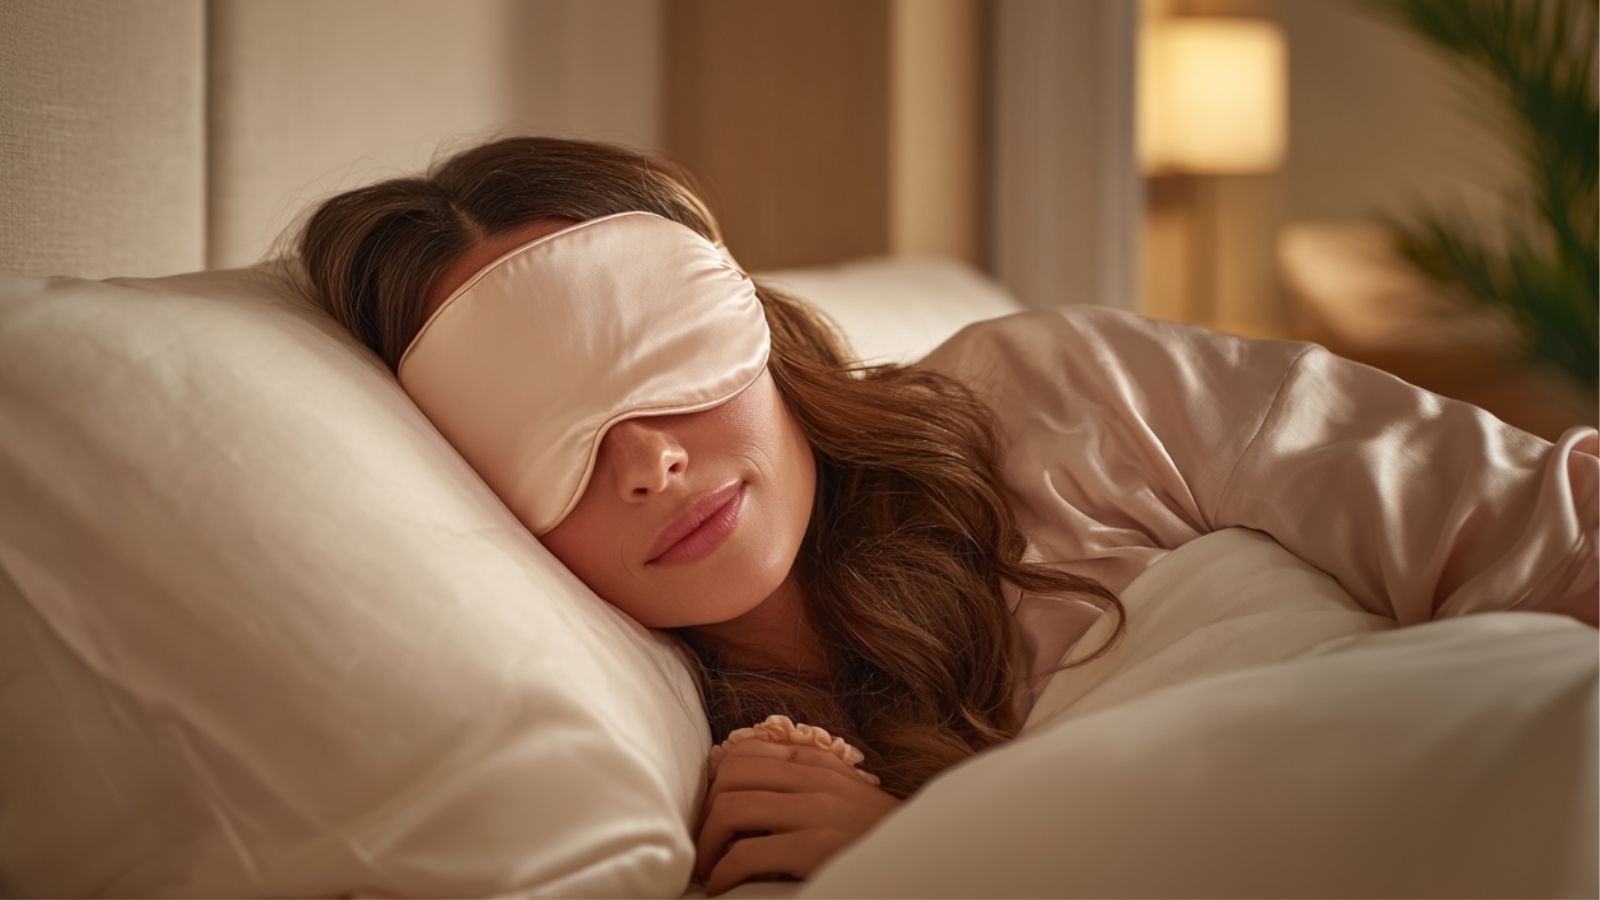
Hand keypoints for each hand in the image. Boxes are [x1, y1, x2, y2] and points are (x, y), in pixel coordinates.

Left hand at [693, 735, 901, 895]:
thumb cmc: (880, 836)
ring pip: (730, 808)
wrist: (928, 856)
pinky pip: (745, 853)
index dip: (715, 785)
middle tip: (707, 846)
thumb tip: (754, 795)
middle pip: (729, 775)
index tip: (714, 817)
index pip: (745, 751)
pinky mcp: (816, 847)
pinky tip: (725, 886)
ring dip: (708, 844)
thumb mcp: (846, 795)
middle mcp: (815, 778)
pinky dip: (723, 873)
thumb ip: (807, 785)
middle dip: (706, 813)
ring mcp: (816, 811)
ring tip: (712, 869)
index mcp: (818, 763)